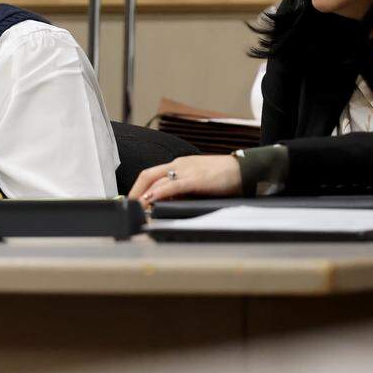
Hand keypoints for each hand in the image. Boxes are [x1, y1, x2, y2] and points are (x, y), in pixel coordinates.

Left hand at [127, 155, 241, 207]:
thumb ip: (182, 192)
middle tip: (127, 207)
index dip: (137, 188)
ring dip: (143, 195)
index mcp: (179, 165)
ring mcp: (187, 170)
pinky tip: (151, 200)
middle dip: (135, 191)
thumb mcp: (198, 185)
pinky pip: (173, 185)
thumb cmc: (223, 178)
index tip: (131, 201)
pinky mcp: (196, 178)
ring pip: (157, 179)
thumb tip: (165, 205)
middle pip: (148, 175)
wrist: (245, 170)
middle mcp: (179, 165)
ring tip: (135, 208)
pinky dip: (159, 192)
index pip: (151, 174)